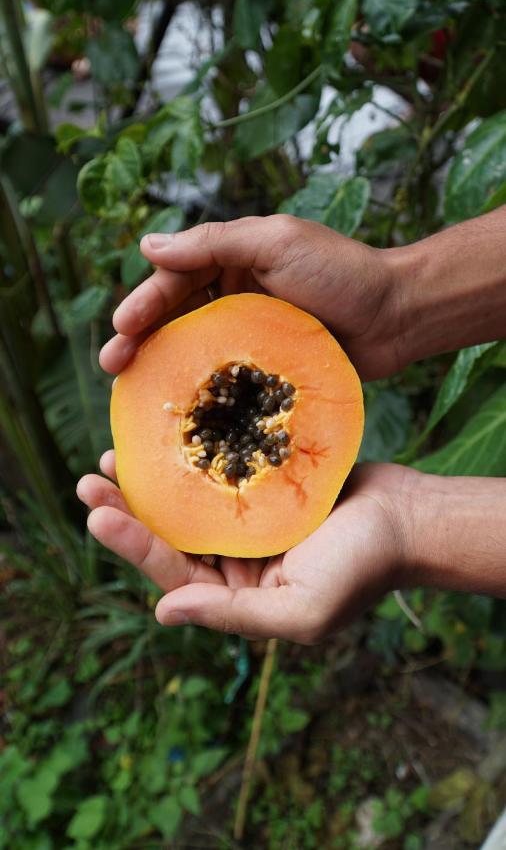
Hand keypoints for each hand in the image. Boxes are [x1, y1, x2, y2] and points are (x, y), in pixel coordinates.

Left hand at [77, 460, 415, 642]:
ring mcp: (250, 518)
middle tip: (91, 479)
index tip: (96, 513)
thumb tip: (163, 613)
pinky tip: (170, 433)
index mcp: (239, 593)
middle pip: (171, 535)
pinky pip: (218, 469)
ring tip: (115, 453)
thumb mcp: (300, 609)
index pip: (174, 572)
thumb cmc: (362, 568)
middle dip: (128, 509)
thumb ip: (232, 615)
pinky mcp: (264, 482)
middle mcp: (237, 558)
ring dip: (151, 479)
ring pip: (187, 499)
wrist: (409, 518)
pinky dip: (191, 454)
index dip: (132, 543)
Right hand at [101, 215, 399, 380]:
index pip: (176, 280)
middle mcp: (236, 298)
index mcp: (233, 263)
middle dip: (140, 340)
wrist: (397, 316)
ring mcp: (251, 338)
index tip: (121, 328)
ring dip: (163, 369)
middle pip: (176, 318)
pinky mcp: (268, 372)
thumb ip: (213, 243)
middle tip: (112, 366)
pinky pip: (227, 382)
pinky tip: (182, 415)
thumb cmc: (341, 272)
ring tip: (132, 392)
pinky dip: (203, 395)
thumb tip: (146, 245)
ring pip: (195, 352)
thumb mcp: (275, 242)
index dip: (145, 304)